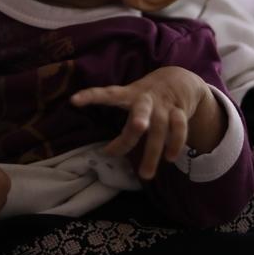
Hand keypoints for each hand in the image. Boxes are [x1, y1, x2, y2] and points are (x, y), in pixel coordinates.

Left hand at [71, 67, 222, 179]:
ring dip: (153, 152)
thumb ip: (122, 120)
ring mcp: (164, 106)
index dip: (91, 96)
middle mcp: (146, 100)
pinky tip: (170, 158)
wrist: (180, 79)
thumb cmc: (147, 97)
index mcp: (129, 95)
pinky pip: (179, 128)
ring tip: (145, 175)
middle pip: (140, 111)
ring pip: (160, 128)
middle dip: (138, 123)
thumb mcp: (132, 98)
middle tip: (138, 128)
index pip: (108, 94)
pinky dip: (176, 143)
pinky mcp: (180, 111)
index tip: (74, 100)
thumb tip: (104, 154)